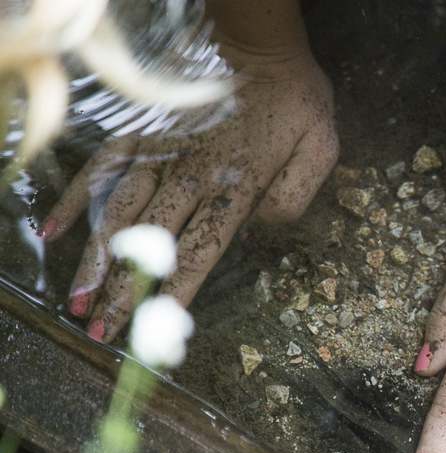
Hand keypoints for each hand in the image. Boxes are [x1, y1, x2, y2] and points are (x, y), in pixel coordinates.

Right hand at [43, 47, 338, 341]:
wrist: (265, 52)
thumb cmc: (299, 104)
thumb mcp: (320, 152)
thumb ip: (292, 199)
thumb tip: (252, 236)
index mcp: (236, 188)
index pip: (199, 254)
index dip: (172, 296)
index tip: (150, 334)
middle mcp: (191, 176)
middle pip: (150, 246)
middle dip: (123, 294)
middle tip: (98, 334)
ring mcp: (163, 154)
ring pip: (118, 214)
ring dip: (94, 261)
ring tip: (75, 300)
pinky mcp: (146, 136)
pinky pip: (102, 167)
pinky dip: (74, 197)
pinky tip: (52, 229)